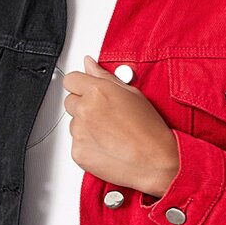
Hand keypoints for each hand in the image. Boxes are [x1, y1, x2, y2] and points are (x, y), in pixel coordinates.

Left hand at [62, 56, 179, 196]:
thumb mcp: (132, 94)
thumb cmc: (149, 129)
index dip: (80, 86)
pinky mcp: (78, 152)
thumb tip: (89, 63)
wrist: (155, 161)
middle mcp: (85, 109)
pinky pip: (76, 143)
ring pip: (73, 123)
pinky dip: (87, 145)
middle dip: (83, 106)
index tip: (88, 92)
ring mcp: (79, 132)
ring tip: (110, 133)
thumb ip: (105, 76)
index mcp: (97, 91)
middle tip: (106, 116)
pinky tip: (107, 146)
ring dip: (85, 126)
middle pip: (70, 101)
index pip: (71, 80)